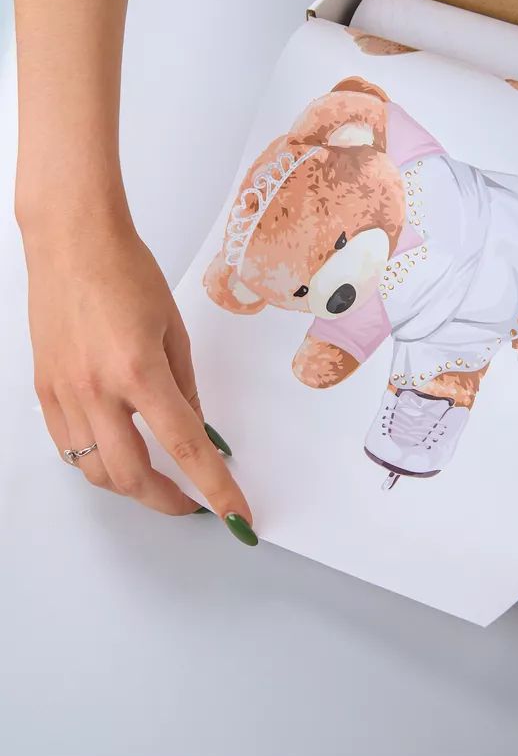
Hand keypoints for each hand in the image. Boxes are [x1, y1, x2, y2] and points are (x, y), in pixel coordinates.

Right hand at [21, 211, 256, 542]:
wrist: (72, 242)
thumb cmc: (126, 271)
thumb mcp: (173, 328)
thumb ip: (185, 385)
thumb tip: (197, 430)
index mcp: (139, 370)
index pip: (185, 445)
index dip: (213, 487)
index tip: (234, 514)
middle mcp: (97, 390)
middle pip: (132, 475)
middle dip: (167, 500)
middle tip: (193, 503)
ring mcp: (65, 394)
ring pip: (95, 470)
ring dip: (131, 485)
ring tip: (159, 481)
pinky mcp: (44, 391)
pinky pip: (68, 447)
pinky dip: (96, 462)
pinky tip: (117, 454)